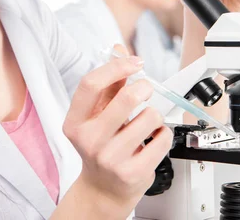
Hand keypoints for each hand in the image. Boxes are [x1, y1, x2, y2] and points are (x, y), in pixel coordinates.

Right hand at [62, 45, 172, 216]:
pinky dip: (163, 134)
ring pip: (149, 117)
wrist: (103, 188)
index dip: (116, 67)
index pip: (91, 84)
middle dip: (143, 87)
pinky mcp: (132, 172)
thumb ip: (109, 83)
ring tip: (146, 124)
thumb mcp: (97, 115)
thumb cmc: (101, 145)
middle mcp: (89, 141)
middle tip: (146, 89)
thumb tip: (118, 50)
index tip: (134, 62)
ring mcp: (110, 159)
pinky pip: (162, 138)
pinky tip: (153, 139)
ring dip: (154, 115)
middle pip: (125, 99)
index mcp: (76, 122)